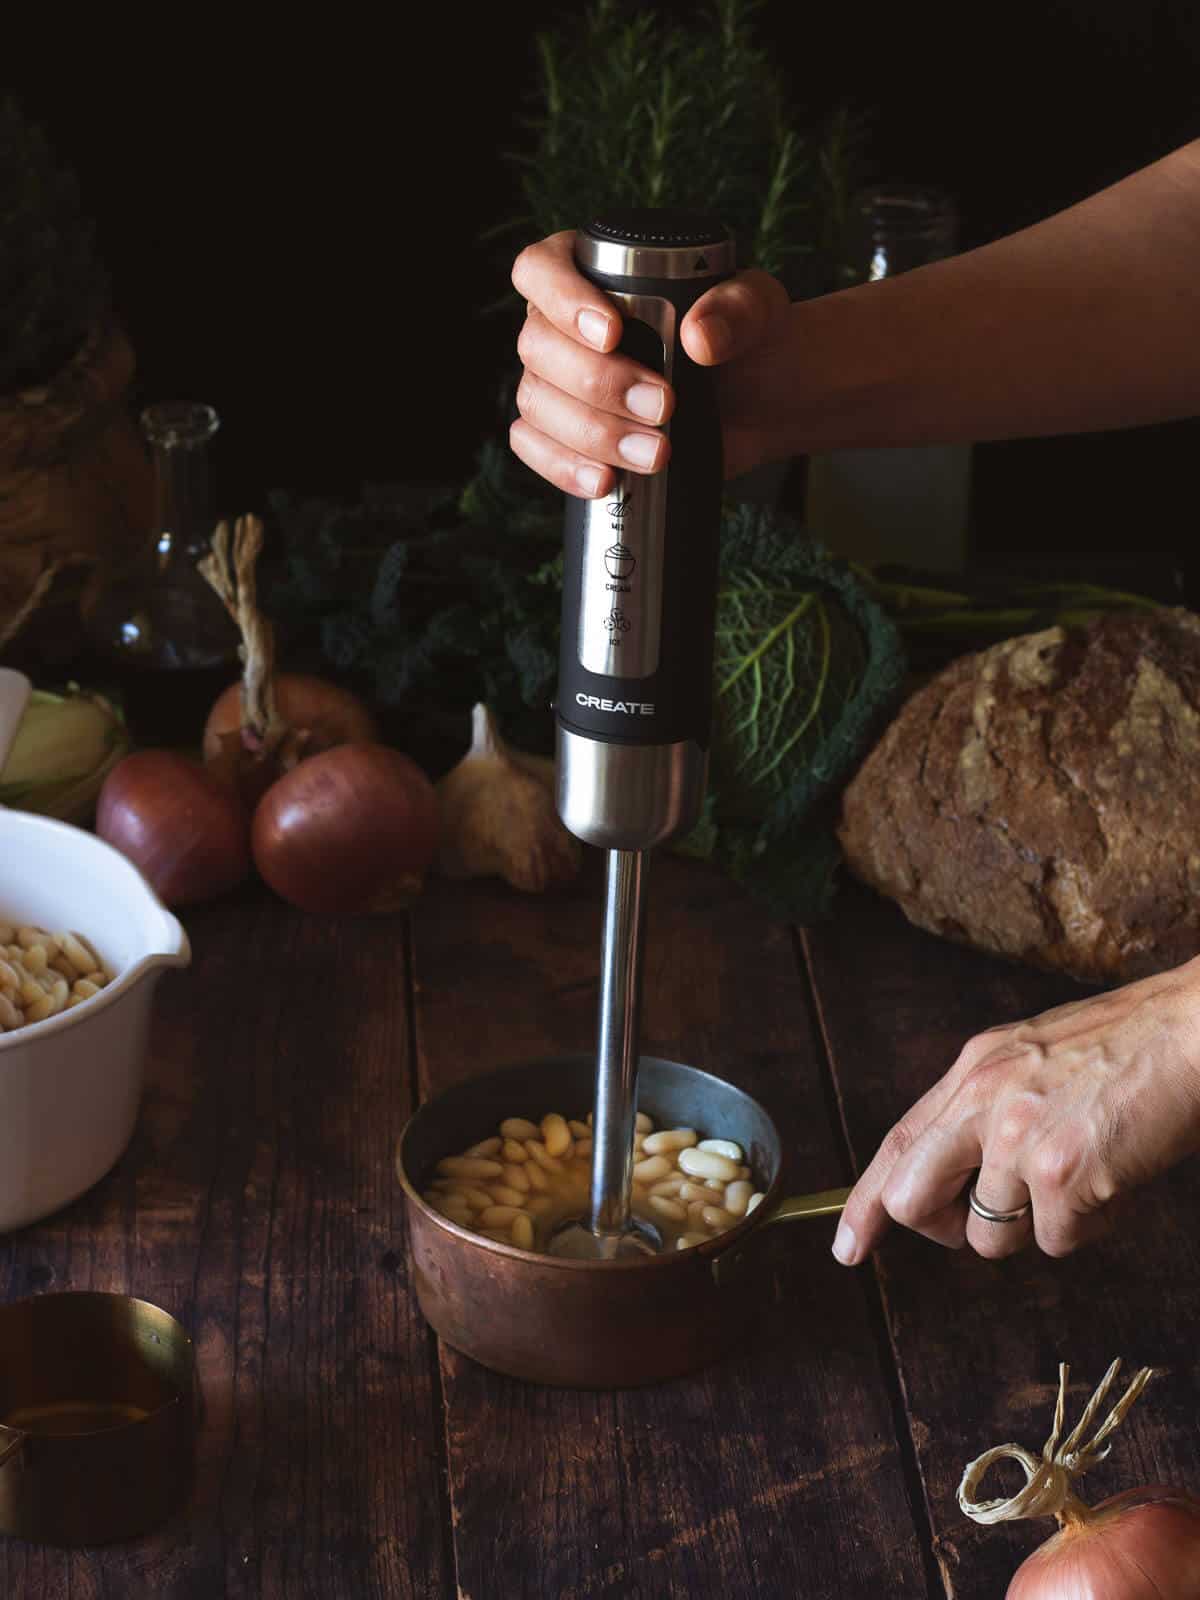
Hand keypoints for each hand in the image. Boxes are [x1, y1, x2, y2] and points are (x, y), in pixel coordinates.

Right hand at [509, 230, 790, 497]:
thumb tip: (698, 338)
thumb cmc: (746, 338)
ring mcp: (556, 382)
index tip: (612, 333)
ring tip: (657, 452)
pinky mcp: (563, 434)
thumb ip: (737, 309)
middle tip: (663, 405)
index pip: (540, 270)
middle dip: (599, 382)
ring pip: (536, 402)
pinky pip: (535, 448)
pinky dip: (565, 467)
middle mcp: (560, 324)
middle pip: (537, 346)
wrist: (759, 402)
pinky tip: (605, 481)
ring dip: (593, 432)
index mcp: (591, 272)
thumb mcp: (757, 308)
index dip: (562, 299)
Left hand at [833, 959, 1199, 1263]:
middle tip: (983, 1222)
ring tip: (1083, 1173)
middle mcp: (983, 1100)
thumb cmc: (1128, 1048)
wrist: (1193, 1032)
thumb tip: (961, 1175)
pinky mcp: (1063, 1174)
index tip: (848, 1247)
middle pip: (911, 1200)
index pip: (897, 1144)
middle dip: (943, 1228)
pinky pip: (1057, 1241)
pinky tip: (1114, 1176)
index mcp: (973, 1069)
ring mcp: (1020, 1138)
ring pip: (992, 1237)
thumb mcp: (1032, 1058)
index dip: (864, 1203)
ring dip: (1037, 1226)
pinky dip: (1089, 1225)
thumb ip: (987, 1107)